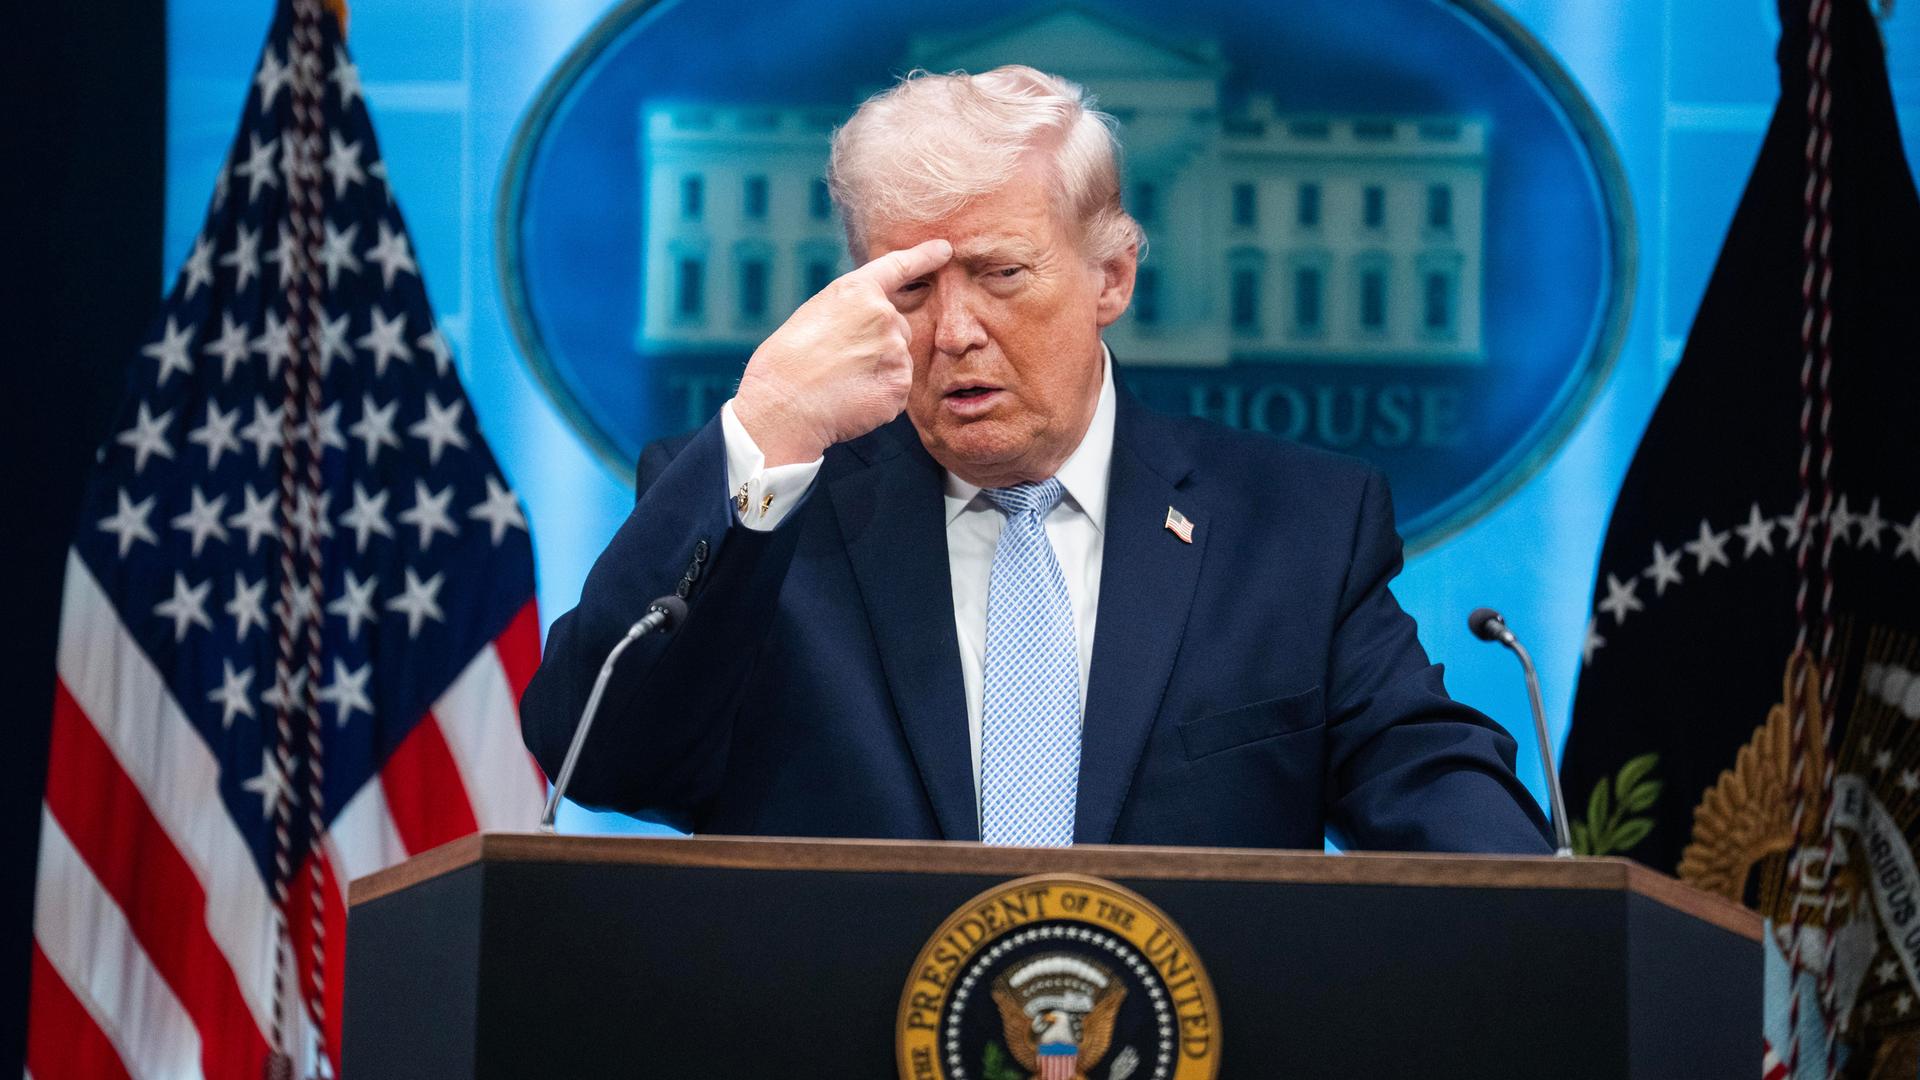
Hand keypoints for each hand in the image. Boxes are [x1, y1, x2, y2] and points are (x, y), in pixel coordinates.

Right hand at [732, 238, 952, 465]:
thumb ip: (852, 310)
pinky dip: (878, 396)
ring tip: (840, 381)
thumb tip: (875, 324)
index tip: (944, 249)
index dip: (925, 256)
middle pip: (899, 326)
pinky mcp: (900, 385)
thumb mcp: (815, 315)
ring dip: (878, 370)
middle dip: (878, 342)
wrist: (784, 405)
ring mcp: (895, 351)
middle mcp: (883, 315)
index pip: (899, 266)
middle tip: (840, 360)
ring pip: (898, 359)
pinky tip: (851, 398)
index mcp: (857, 290)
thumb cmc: (787, 362)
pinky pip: (897, 388)